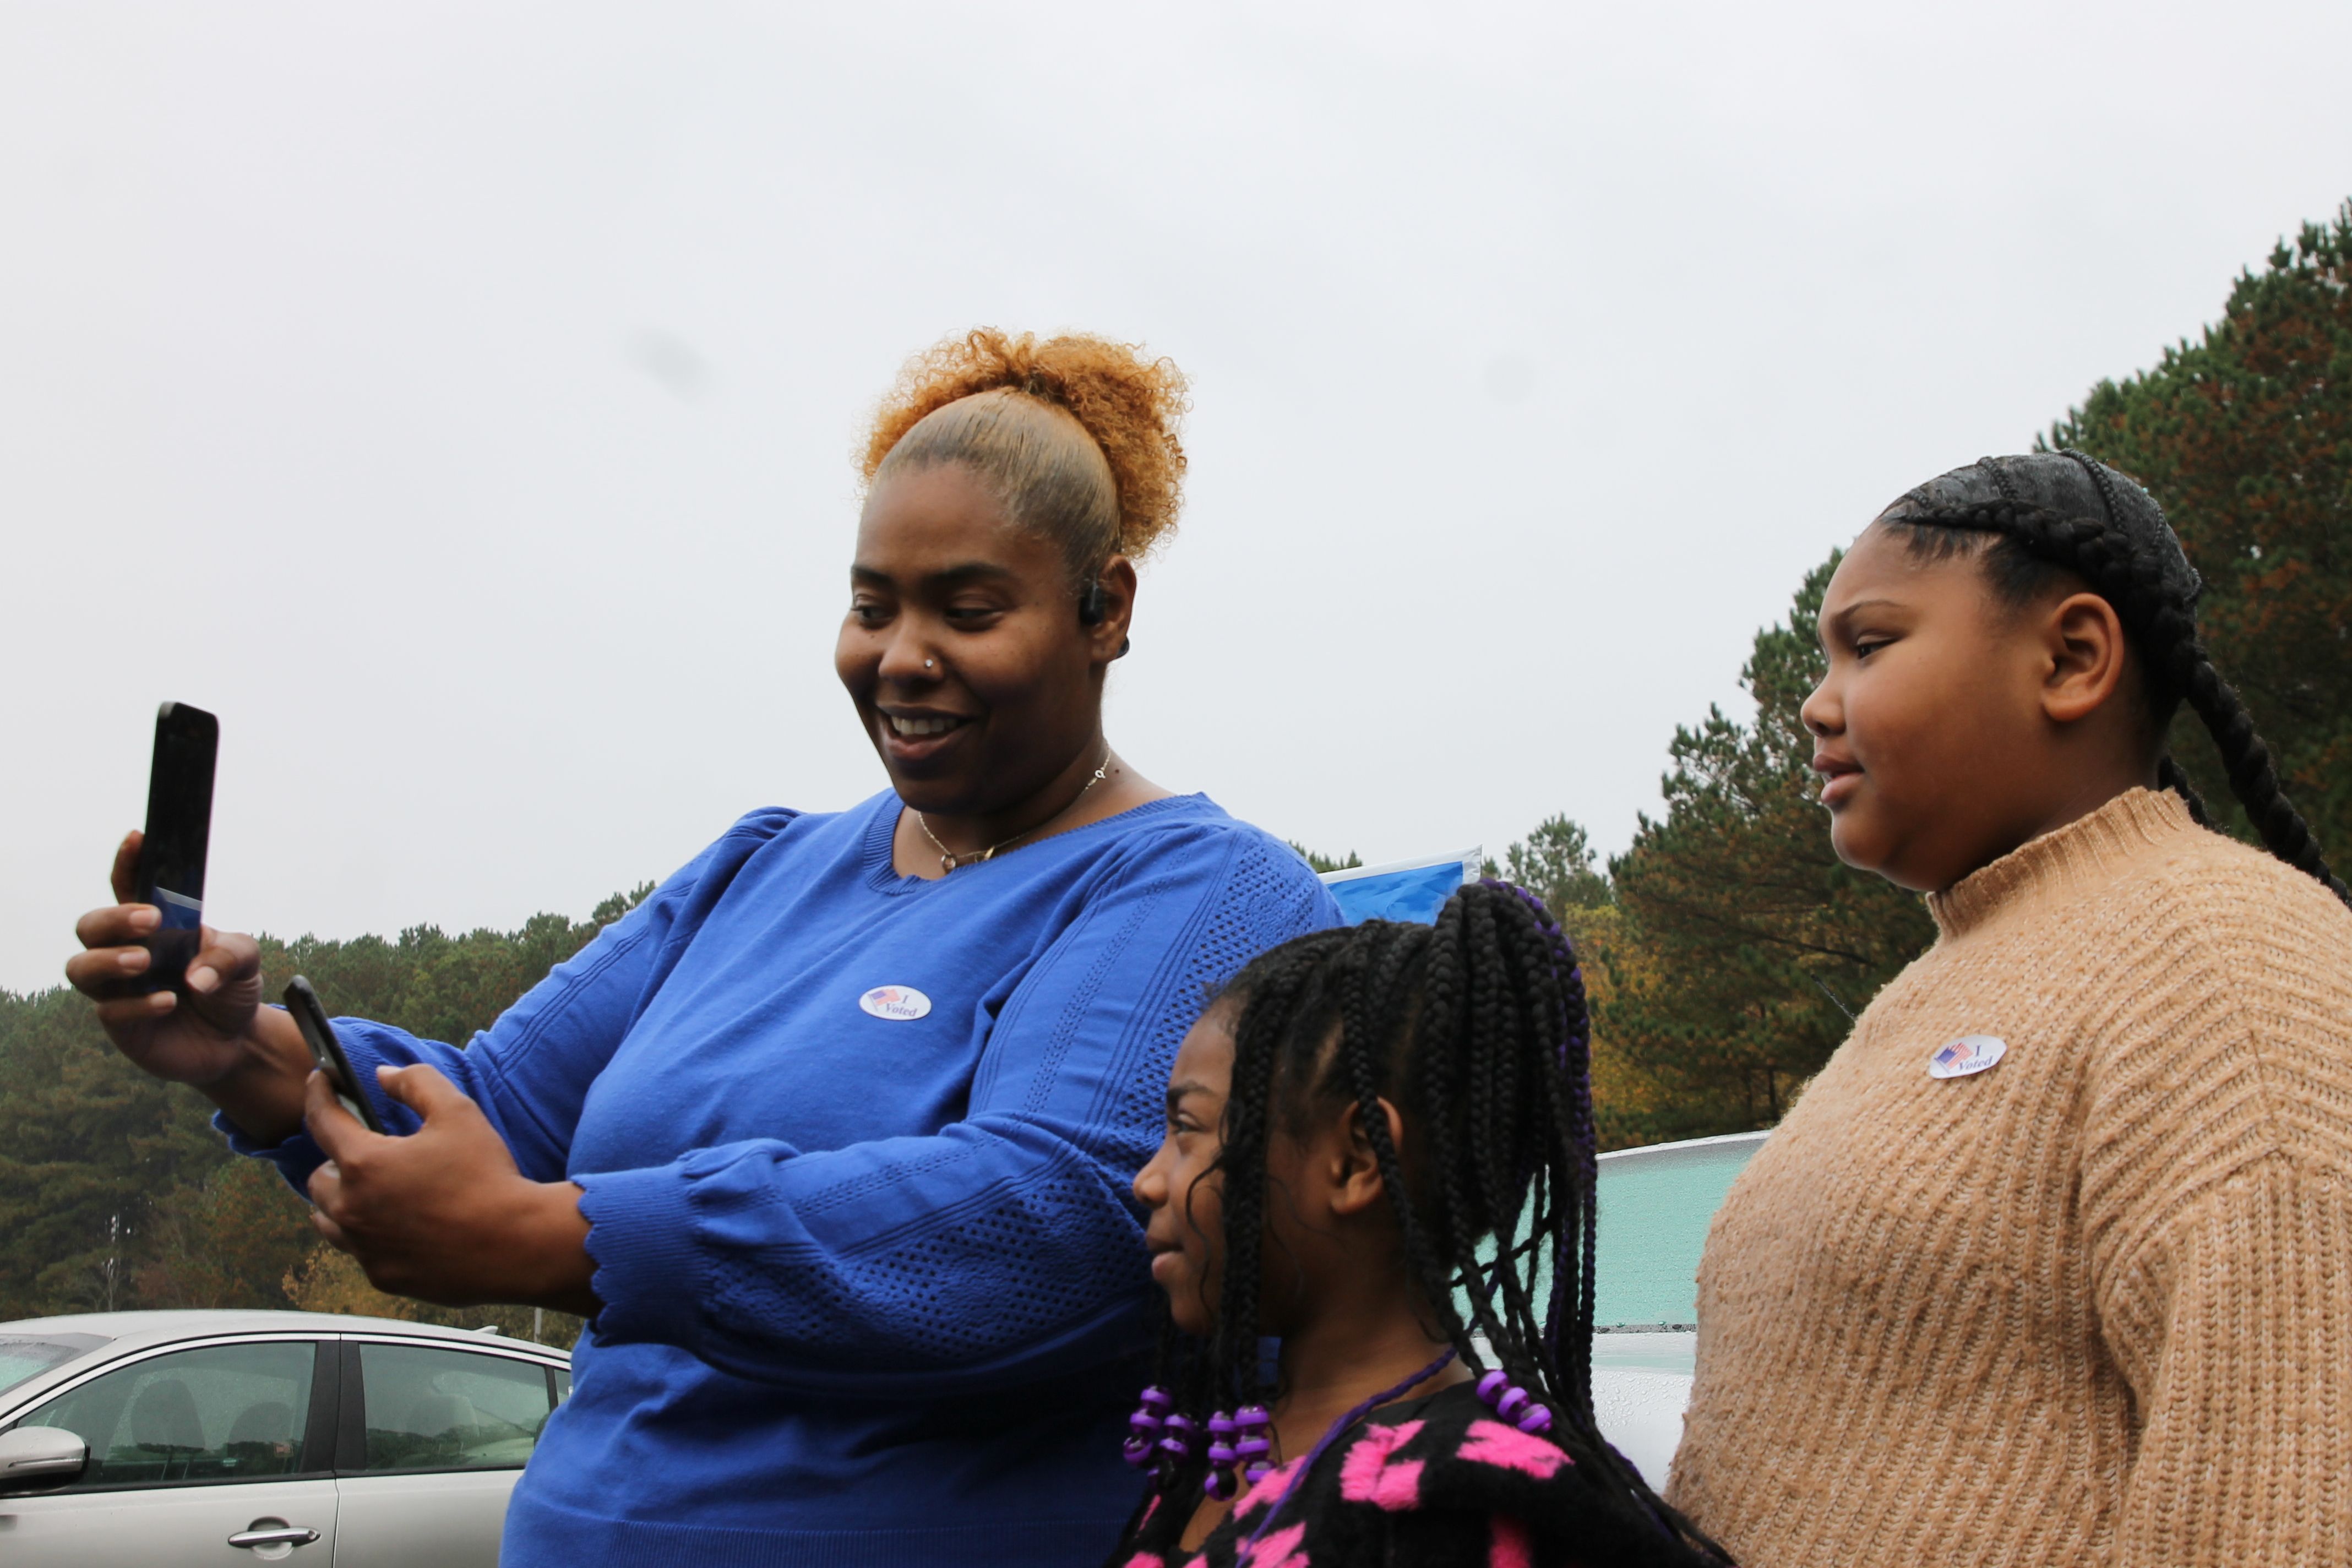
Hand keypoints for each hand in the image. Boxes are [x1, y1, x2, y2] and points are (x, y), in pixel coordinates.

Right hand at [66, 831, 264, 1082]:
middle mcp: (126, 951)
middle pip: (90, 926)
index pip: (128, 886)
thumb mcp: (245, 960)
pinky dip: (138, 1005)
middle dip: (113, 919)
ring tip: (145, 961)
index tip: (138, 839)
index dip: (127, 862)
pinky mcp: (122, 1024)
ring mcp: (118, 988)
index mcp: (154, 925)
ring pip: (81, 968)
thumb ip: (228, 955)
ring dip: (108, 960)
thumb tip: (196, 976)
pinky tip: (169, 1001)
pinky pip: (112, 1011)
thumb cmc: (230, 987)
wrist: (236, 1039)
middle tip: (149, 921)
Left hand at [305, 1063, 598, 1313]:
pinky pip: (359, 1251)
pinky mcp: (381, 1276)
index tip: (319, 1081)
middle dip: (335, 1160)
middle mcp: (351, 1209)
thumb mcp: (457, 1113)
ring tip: (373, 1193)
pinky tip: (400, 1226)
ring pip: (328, 1221)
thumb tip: (383, 1075)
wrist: (514, 1244)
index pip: (321, 1120)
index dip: (318, 1094)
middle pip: (318, 1179)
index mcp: (364, 1164)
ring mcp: (364, 1248)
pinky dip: (368, 1235)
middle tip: (366, 1153)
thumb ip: (416, 1083)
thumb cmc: (486, 1177)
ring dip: (341, 1202)